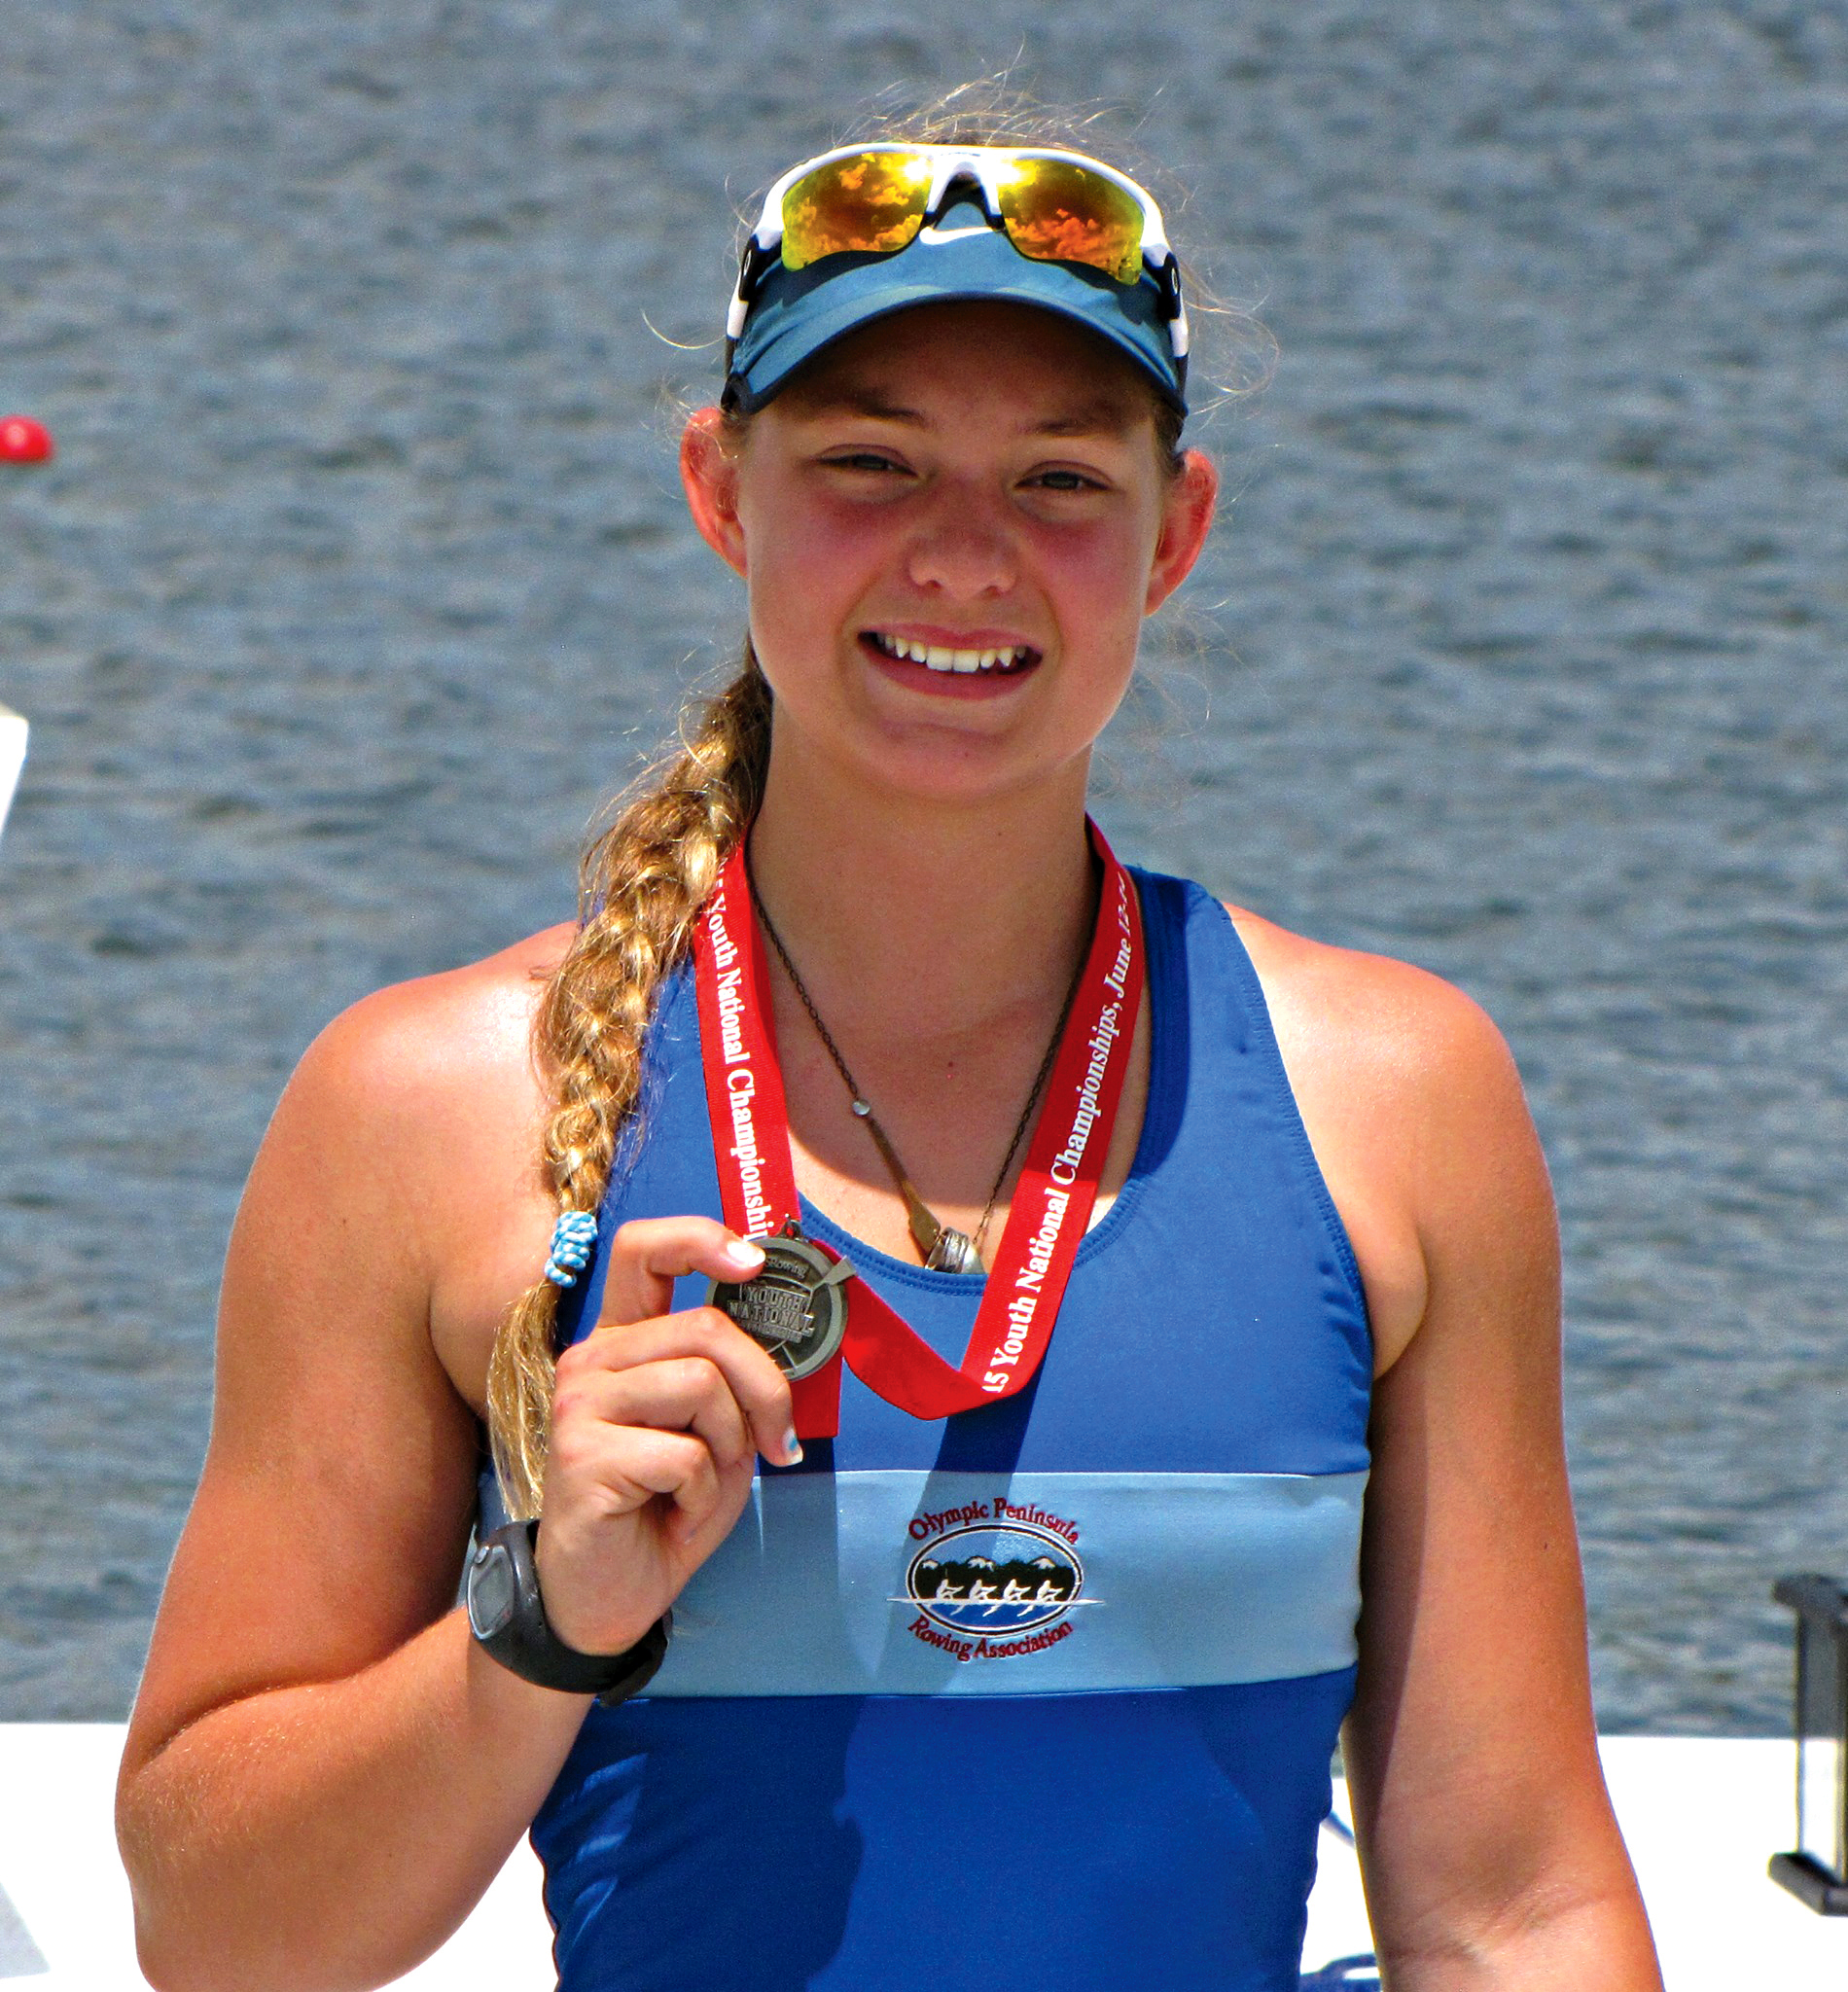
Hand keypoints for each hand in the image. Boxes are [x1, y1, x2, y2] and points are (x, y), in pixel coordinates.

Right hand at [533, 1216, 798, 1656]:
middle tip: (774, 1442)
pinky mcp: (580, 1454)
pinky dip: (704, 1494)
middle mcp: (592, 1360)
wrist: (607, 1597)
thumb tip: (782, 1342)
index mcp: (623, 1342)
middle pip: (705, 1328)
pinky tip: (677, 1515)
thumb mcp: (716, 1433)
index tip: (752, 1262)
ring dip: (728, 1446)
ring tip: (701, 1487)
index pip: (644, 1251)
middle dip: (763, 1388)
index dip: (700, 1240)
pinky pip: (685, 1453)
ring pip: (701, 1384)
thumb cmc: (665, 1508)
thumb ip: (733, 1380)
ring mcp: (578, 1403)